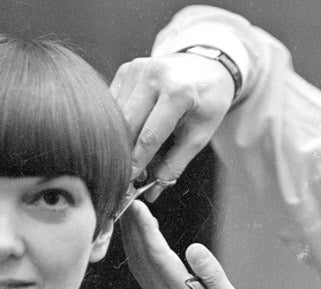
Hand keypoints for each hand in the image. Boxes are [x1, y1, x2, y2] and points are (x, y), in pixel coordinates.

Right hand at [111, 52, 234, 198]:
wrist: (206, 66)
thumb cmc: (206, 102)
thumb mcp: (199, 135)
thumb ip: (175, 163)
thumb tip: (152, 190)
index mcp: (177, 92)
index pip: (149, 136)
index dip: (137, 163)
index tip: (129, 183)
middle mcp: (153, 76)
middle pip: (128, 125)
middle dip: (125, 153)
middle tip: (125, 176)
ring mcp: (137, 69)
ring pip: (116, 115)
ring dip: (119, 140)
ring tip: (129, 158)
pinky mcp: (126, 69)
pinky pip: (114, 103)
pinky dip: (118, 123)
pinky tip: (127, 136)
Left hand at [121, 201, 269, 288]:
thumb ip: (215, 278)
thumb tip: (195, 250)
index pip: (159, 258)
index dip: (147, 231)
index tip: (138, 207)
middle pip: (142, 260)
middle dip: (132, 228)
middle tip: (127, 198)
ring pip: (139, 267)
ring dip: (131, 239)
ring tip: (129, 213)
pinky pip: (144, 275)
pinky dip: (138, 254)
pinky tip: (140, 241)